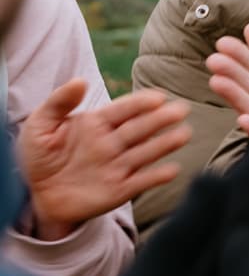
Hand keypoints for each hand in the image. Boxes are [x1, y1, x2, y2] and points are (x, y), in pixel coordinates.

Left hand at [15, 80, 191, 237]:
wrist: (36, 195)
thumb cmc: (38, 157)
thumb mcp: (39, 125)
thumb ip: (59, 102)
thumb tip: (80, 80)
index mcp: (97, 124)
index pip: (123, 110)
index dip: (140, 103)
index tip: (158, 97)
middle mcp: (112, 143)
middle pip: (140, 129)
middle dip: (161, 119)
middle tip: (180, 109)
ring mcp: (118, 166)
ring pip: (145, 152)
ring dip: (165, 144)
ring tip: (184, 134)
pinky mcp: (119, 189)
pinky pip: (141, 182)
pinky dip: (157, 177)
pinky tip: (172, 169)